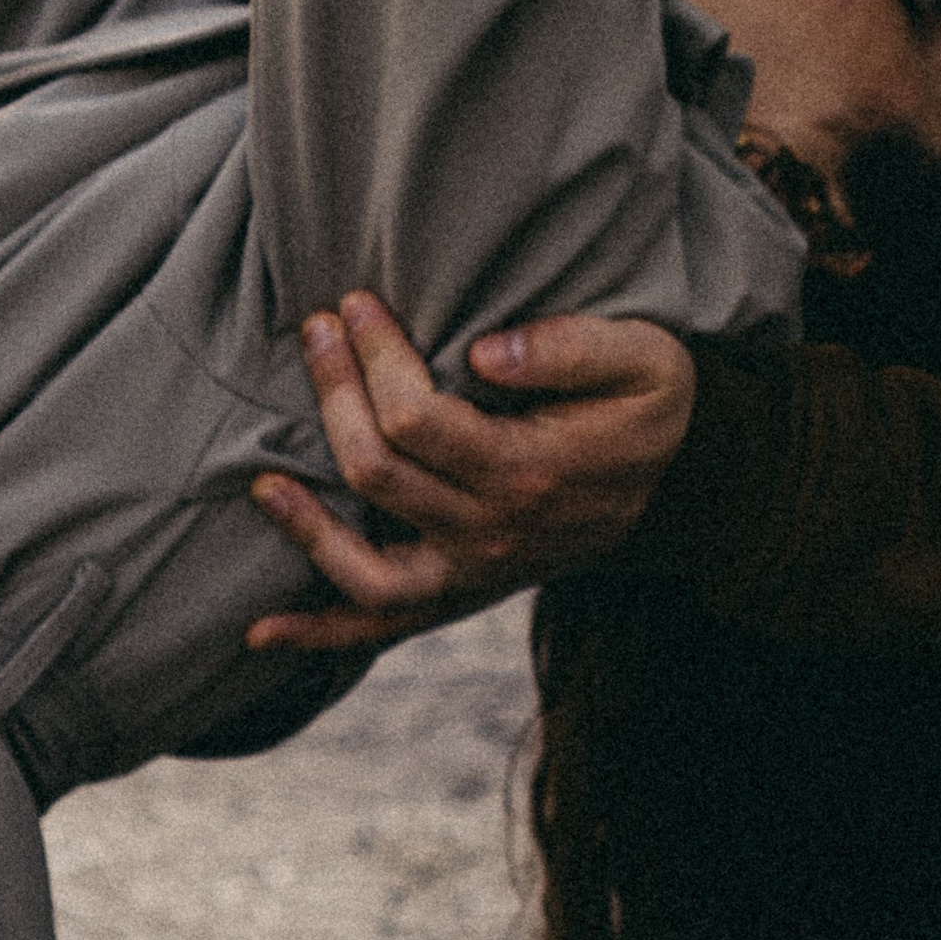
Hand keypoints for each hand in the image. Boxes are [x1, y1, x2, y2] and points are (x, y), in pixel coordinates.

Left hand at [245, 295, 694, 651]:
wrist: (679, 485)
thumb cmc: (651, 408)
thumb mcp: (645, 359)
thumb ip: (572, 348)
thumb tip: (483, 352)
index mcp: (531, 473)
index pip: (418, 419)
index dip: (375, 358)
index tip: (357, 304)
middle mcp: (494, 535)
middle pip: (379, 472)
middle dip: (336, 394)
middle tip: (317, 329)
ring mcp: (475, 574)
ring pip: (367, 571)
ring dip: (307, 527)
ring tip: (262, 479)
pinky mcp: (462, 594)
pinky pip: (382, 629)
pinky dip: (320, 635)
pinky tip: (261, 631)